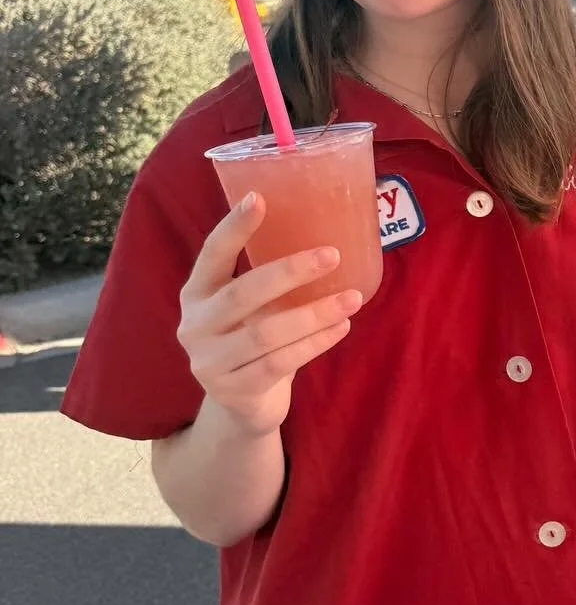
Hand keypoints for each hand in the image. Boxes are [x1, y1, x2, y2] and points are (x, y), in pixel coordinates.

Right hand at [176, 193, 360, 438]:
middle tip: (332, 255)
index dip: (233, 227)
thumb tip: (325, 236)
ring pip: (266, 333)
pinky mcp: (235, 391)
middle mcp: (195, 325)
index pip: (211, 254)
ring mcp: (210, 362)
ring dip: (314, 313)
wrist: (242, 406)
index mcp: (197, 293)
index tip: (259, 198)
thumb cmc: (253, 340)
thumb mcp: (250, 307)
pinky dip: (316, 343)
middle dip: (289, 272)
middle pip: (242, 293)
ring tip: (352, 298)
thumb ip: (269, 280)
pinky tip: (341, 327)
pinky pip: (281, 363)